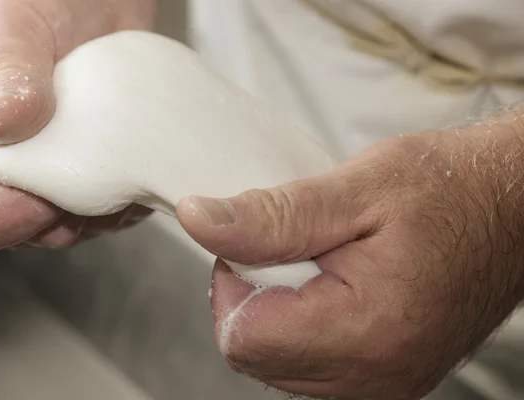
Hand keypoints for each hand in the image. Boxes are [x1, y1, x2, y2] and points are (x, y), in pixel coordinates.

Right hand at [0, 0, 154, 253]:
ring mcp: (45, 180)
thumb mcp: (13, 30)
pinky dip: (123, 201)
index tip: (42, 191)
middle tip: (90, 167)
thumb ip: (5, 77)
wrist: (92, 6)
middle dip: (57, 215)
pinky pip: (106, 215)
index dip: (2, 216)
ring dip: (97, 210)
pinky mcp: (87, 179)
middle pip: (20, 232)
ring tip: (115, 160)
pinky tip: (132, 165)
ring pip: (68, 229)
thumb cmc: (39, 8)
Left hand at [177, 112, 523, 399]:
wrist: (513, 207)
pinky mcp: (385, 377)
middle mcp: (376, 376)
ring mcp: (383, 384)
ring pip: (277, 362)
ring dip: (278, 308)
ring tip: (321, 261)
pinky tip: (332, 283)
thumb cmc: (451, 190)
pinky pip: (310, 363)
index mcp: (368, 330)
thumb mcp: (357, 187)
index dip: (230, 281)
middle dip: (253, 295)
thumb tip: (200, 220)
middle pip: (254, 355)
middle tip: (296, 245)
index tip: (258, 241)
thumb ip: (272, 215)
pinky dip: (302, 322)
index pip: (242, 337)